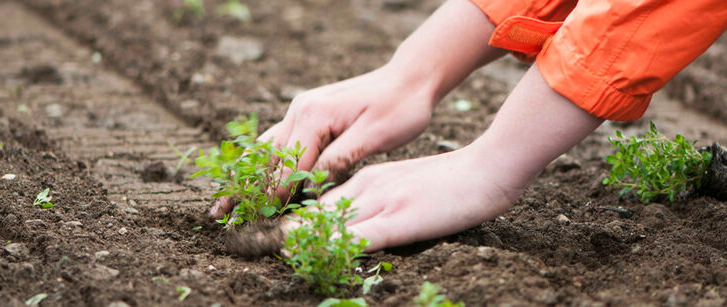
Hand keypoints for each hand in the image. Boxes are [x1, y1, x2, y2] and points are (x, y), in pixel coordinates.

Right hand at [209, 0, 503, 218]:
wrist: (410, 78)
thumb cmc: (400, 108)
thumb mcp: (375, 136)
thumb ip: (341, 158)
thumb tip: (311, 183)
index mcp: (314, 115)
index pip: (288, 164)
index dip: (272, 196)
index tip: (256, 221)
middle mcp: (300, 109)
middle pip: (266, 157)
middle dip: (244, 188)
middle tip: (219, 217)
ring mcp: (302, 109)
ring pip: (267, 148)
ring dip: (247, 176)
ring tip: (224, 202)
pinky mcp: (309, 113)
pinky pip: (280, 140)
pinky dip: (264, 161)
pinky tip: (251, 178)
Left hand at [276, 65, 603, 251]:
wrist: (486, 171)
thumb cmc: (451, 183)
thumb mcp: (406, 188)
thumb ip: (378, 203)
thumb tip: (351, 223)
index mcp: (366, 180)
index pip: (317, 199)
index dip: (285, 215)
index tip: (257, 228)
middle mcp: (365, 187)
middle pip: (312, 209)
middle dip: (275, 226)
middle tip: (240, 238)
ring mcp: (380, 202)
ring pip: (325, 221)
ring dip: (290, 236)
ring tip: (255, 247)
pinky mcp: (398, 219)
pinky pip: (357, 235)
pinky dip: (328, 244)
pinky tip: (308, 253)